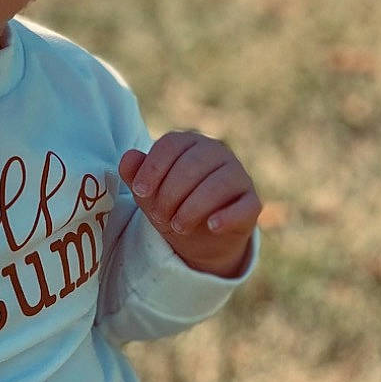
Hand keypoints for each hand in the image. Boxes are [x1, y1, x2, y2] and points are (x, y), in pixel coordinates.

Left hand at [119, 132, 261, 277]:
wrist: (198, 238)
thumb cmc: (172, 205)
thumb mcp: (149, 193)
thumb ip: (135, 174)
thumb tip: (128, 158)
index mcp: (190, 143)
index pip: (172, 144)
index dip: (153, 168)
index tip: (139, 192)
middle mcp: (218, 153)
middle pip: (192, 164)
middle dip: (170, 193)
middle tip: (158, 217)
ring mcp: (238, 176)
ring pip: (219, 183)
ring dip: (193, 207)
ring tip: (177, 227)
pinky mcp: (252, 203)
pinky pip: (245, 205)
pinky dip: (227, 216)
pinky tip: (211, 226)